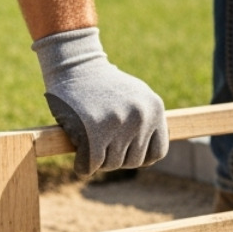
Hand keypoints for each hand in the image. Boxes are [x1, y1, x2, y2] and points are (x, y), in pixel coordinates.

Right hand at [32, 27, 168, 176]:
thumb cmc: (103, 85)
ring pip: (112, 164)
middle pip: (133, 161)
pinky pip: (91, 164)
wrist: (75, 64)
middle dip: (116, 158)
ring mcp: (118, 123)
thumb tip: (150, 157)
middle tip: (102, 145)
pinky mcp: (93, 130)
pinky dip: (84, 166)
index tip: (125, 152)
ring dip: (99, 161)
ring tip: (91, 142)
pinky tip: (80, 161)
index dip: (139, 157)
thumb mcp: (135, 96)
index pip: (157, 152)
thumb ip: (146, 122)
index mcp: (155, 108)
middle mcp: (141, 117)